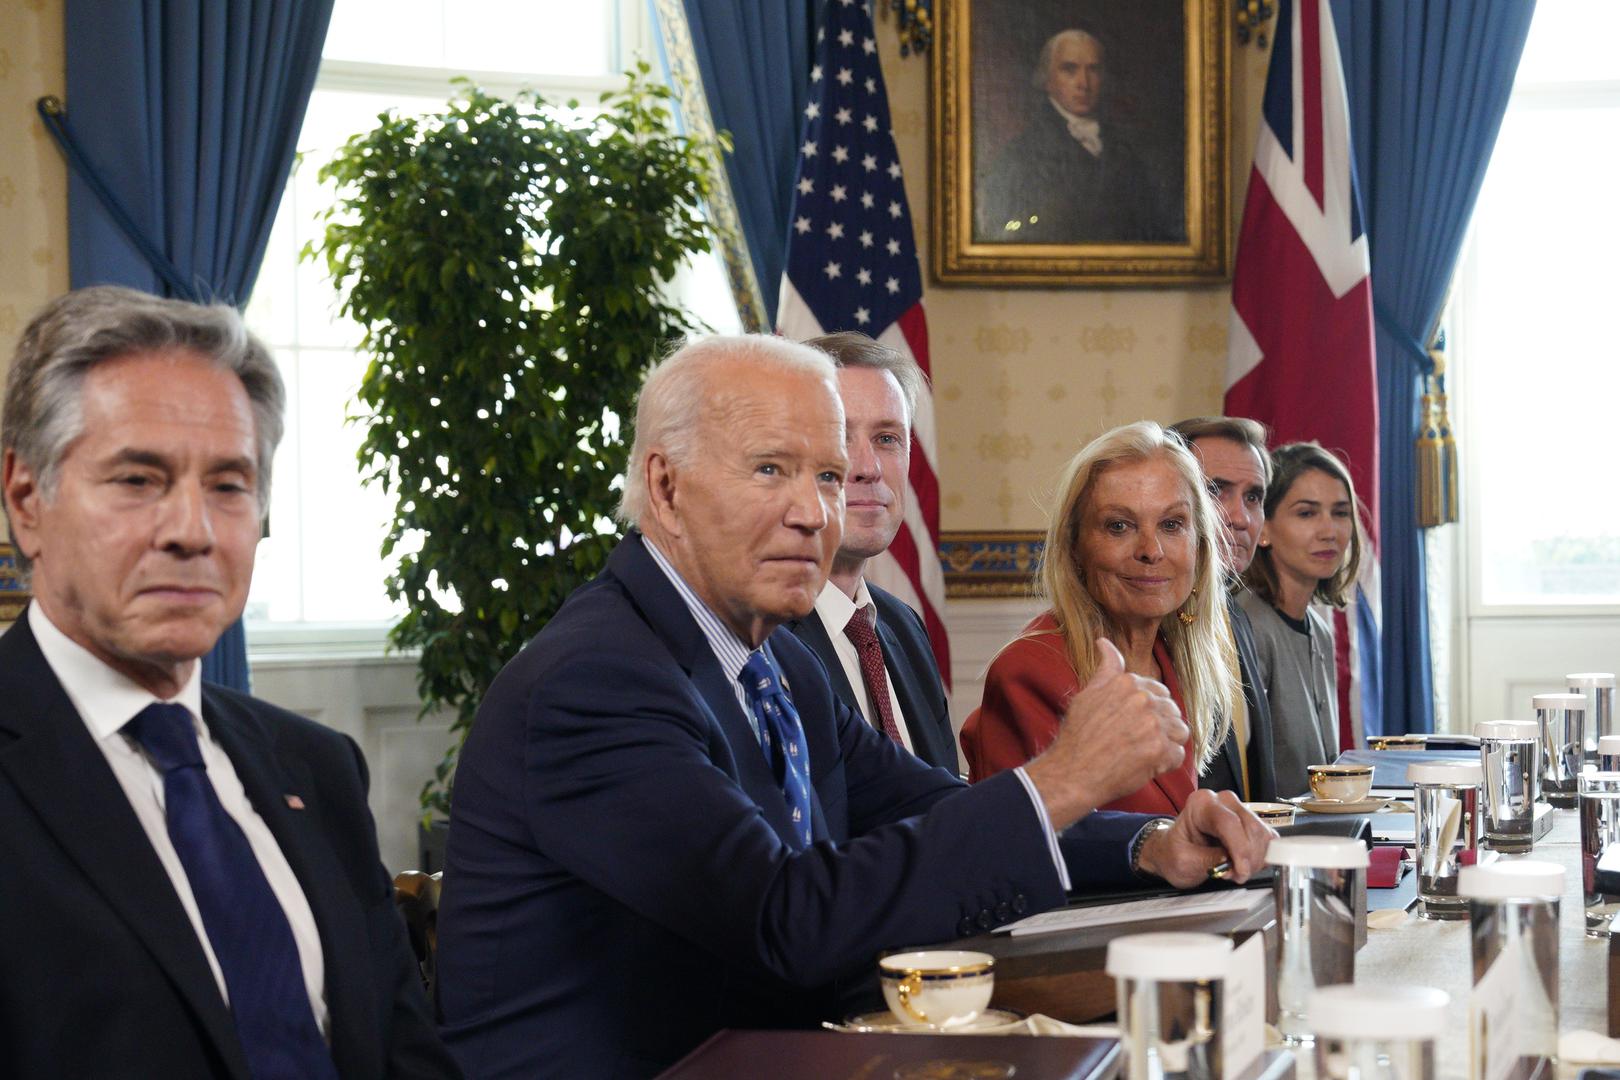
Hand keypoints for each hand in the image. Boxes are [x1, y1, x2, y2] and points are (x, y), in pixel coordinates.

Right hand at [1023, 638, 1189, 829]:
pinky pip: (1178, 755)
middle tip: (1134, 742)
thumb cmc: (1078, 736)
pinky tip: (1144, 765)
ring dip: (1165, 745)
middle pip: (1172, 711)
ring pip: (1179, 732)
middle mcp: (1142, 698)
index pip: (1159, 693)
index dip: (1149, 712)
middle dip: (1159, 728)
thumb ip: (1107, 668)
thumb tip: (1104, 641)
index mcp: (1127, 682)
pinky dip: (1164, 764)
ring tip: (1142, 753)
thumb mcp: (1088, 694)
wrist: (1072, 772)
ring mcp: (1153, 724)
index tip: (1133, 725)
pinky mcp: (1160, 749)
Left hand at [1136, 789, 1275, 887]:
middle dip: (1248, 858)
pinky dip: (1261, 856)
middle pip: (1251, 828)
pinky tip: (1244, 864)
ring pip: (1262, 834)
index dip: (1239, 848)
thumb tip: (1233, 862)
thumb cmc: (1175, 852)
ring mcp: (1239, 810)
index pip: (1229, 822)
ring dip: (1255, 859)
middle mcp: (1223, 801)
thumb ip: (1209, 860)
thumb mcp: (1184, 860)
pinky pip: (1268, 840)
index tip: (1241, 871)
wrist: (1174, 852)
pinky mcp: (1251, 823)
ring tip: (1235, 870)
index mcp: (1201, 804)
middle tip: (1235, 875)